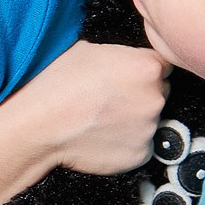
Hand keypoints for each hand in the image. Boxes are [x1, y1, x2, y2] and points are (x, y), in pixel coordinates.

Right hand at [31, 41, 171, 174]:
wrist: (41, 124)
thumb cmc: (58, 83)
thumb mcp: (90, 49)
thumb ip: (120, 55)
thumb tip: (124, 61)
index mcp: (147, 66)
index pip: (164, 67)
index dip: (144, 72)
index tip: (129, 77)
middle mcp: (156, 97)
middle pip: (160, 94)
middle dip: (142, 96)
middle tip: (112, 99)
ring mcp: (150, 128)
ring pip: (149, 121)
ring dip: (133, 121)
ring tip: (102, 120)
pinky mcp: (140, 154)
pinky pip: (140, 146)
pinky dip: (126, 143)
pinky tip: (102, 137)